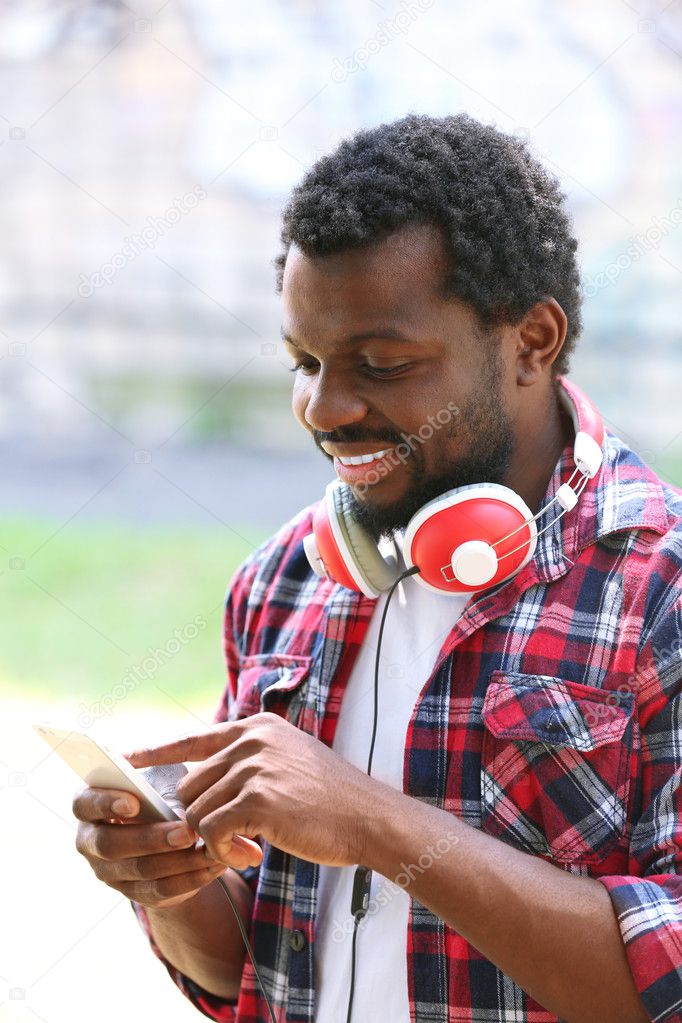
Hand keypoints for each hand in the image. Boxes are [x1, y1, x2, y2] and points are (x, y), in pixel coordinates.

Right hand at [72, 784, 260, 908]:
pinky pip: (161, 891)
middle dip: (151, 839)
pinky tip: (213, 866)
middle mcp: (91, 842)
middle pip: (111, 845)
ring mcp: (110, 872)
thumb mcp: (154, 777)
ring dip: (179, 861)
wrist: (166, 828)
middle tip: (187, 831)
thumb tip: (149, 776)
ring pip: (141, 871)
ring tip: (208, 848)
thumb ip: (150, 776)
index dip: (105, 803)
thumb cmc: (157, 791)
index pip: (84, 804)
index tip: (134, 802)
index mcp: (89, 806)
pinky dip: (191, 879)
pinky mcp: (134, 893)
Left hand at [123, 712, 377, 867]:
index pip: (195, 738)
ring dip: (214, 840)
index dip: (159, 752)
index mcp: (257, 727)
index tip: (128, 759)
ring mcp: (254, 767)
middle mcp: (252, 740)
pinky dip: (223, 851)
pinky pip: (212, 831)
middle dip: (200, 818)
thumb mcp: (289, 762)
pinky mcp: (257, 799)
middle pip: (191, 784)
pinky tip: (251, 856)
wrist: (368, 818)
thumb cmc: (331, 800)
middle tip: (230, 841)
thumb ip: (248, 765)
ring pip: (197, 811)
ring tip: (246, 850)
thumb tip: (198, 787)